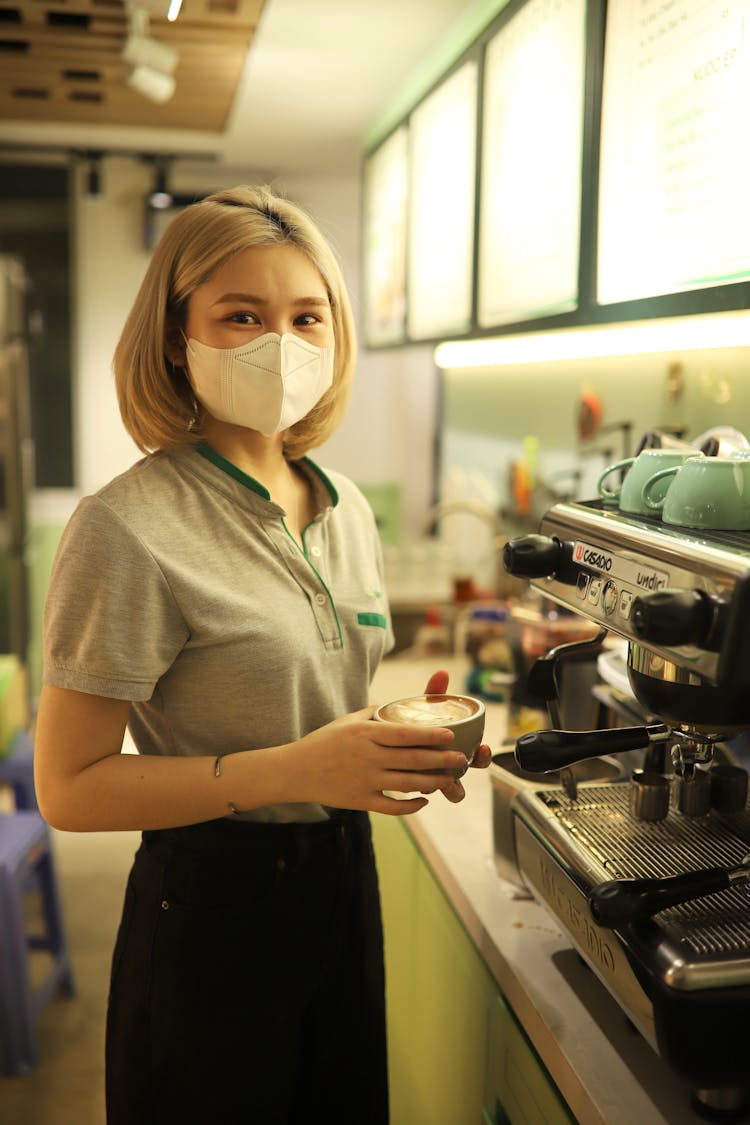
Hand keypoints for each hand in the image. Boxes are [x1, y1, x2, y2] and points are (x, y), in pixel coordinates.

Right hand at [289, 706, 469, 815]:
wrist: (295, 771)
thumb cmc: (323, 741)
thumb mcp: (346, 721)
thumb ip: (372, 713)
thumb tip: (394, 706)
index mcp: (365, 733)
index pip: (405, 734)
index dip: (430, 734)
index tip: (450, 734)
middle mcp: (367, 757)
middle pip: (413, 759)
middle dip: (441, 760)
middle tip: (460, 758)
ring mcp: (364, 781)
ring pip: (408, 784)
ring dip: (433, 782)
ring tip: (449, 779)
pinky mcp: (360, 801)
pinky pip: (393, 807)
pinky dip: (412, 806)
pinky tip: (424, 800)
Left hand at [422, 668, 491, 804]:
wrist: (384, 739)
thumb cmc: (411, 724)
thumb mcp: (422, 708)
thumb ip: (432, 694)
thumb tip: (442, 672)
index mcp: (457, 750)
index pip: (478, 757)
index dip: (484, 756)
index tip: (483, 747)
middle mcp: (448, 768)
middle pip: (467, 776)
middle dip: (467, 775)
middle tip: (464, 764)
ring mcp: (434, 779)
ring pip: (449, 791)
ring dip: (451, 789)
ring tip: (445, 782)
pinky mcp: (416, 786)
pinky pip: (425, 792)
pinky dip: (424, 788)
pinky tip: (417, 783)